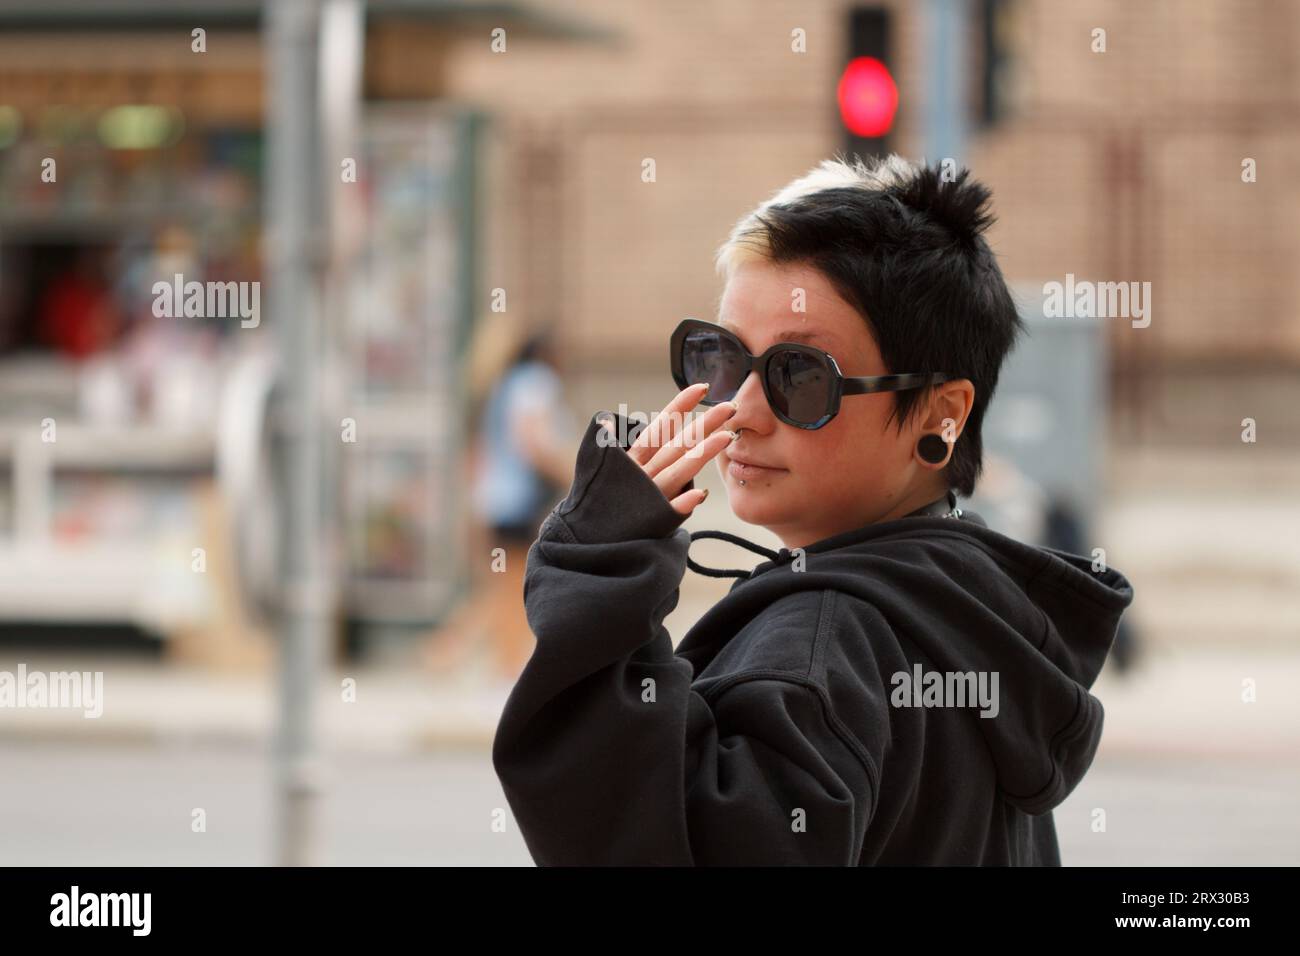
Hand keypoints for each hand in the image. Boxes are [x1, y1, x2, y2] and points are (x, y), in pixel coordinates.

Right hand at [601, 383, 738, 515]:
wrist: (587, 543)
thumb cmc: (600, 505)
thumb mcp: (600, 473)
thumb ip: (611, 449)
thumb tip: (605, 421)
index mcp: (631, 461)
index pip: (659, 428)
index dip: (679, 407)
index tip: (702, 388)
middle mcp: (640, 474)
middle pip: (676, 445)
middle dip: (704, 424)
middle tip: (731, 406)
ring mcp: (647, 497)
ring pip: (678, 471)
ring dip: (702, 454)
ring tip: (728, 438)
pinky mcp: (652, 522)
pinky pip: (669, 511)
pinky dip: (682, 503)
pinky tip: (700, 494)